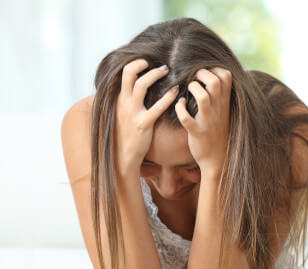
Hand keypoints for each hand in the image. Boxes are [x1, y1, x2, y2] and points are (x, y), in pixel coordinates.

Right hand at [114, 59, 177, 176]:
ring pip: (141, 85)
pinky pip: (157, 107)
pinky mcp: (143, 124)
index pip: (124, 73)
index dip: (136, 63)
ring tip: (168, 71)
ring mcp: (132, 112)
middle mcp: (123, 102)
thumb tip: (136, 87)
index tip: (148, 62)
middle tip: (161, 65)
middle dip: (144, 64)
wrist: (122, 155)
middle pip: (129, 73)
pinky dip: (168, 97)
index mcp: (119, 98)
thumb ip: (128, 99)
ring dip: (155, 75)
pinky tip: (177, 92)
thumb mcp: (122, 113)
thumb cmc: (126, 133)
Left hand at [174, 67, 231, 179]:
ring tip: (187, 92)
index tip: (204, 73)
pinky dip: (179, 108)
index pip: (226, 76)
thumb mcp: (223, 111)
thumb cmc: (217, 131)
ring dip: (192, 89)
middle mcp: (218, 109)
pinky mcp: (196, 131)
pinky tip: (180, 106)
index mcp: (224, 102)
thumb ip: (219, 95)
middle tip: (192, 79)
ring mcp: (208, 120)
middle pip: (214, 82)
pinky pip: (186, 117)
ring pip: (203, 97)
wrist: (217, 159)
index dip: (213, 69)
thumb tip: (211, 75)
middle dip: (200, 74)